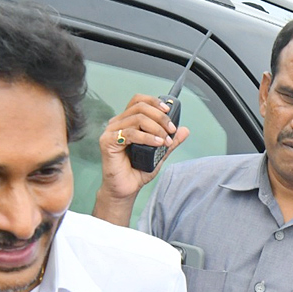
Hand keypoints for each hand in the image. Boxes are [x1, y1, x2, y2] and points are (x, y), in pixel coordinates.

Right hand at [93, 95, 189, 220]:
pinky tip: (157, 143)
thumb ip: (170, 141)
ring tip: (165, 141)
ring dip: (156, 128)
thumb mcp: (159, 153)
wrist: (126, 189)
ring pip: (137, 118)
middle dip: (160, 117)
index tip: (168, 111)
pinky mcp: (107, 142)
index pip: (138, 101)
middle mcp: (117, 124)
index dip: (154, 102)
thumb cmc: (137, 171)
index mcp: (127, 122)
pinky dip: (147, 137)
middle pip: (140, 107)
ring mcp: (111, 132)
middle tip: (171, 130)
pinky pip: (130, 133)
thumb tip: (185, 130)